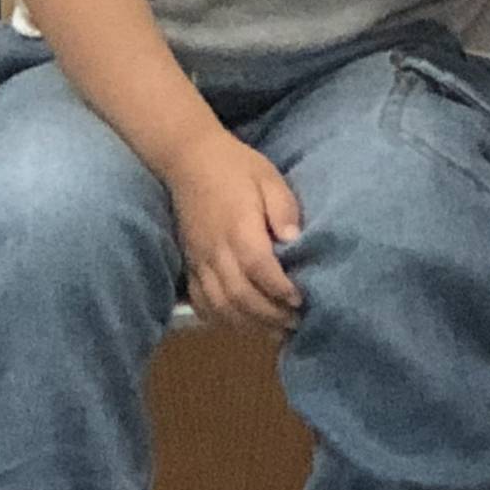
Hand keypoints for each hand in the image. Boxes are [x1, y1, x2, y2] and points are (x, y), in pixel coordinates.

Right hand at [164, 135, 302, 332]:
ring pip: (220, 305)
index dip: (280, 290)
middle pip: (240, 295)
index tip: (301, 299)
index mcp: (239, 228)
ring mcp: (199, 260)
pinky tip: (241, 323)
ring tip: (275, 330)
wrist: (188, 159)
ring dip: (248, 324)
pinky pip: (201, 301)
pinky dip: (221, 319)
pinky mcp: (189, 265)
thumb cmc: (236, 167)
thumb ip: (283, 209)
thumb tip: (294, 241)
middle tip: (295, 321)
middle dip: (270, 315)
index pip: (259, 269)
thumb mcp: (268, 177)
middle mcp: (216, 250)